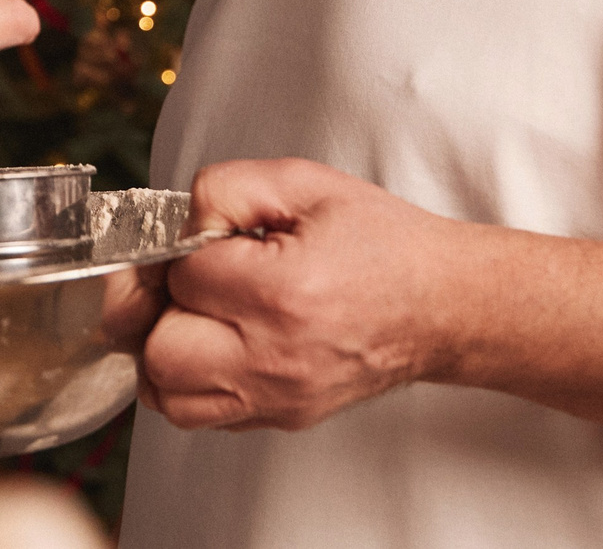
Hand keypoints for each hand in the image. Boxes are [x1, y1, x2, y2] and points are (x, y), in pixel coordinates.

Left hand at [140, 158, 467, 431]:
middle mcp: (275, 357)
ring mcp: (278, 397)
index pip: (182, 274)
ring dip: (167, 351)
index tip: (215, 241)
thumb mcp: (304, 184)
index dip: (186, 248)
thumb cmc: (380, 243)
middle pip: (160, 349)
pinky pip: (200, 416)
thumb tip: (178, 223)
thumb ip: (227, 188)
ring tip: (198, 317)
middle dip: (162, 308)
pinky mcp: (281, 418)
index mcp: (282, 292)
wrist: (442, 304)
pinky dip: (191, 383)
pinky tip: (216, 345)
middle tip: (192, 284)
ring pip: (168, 395)